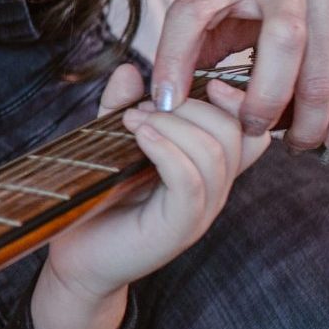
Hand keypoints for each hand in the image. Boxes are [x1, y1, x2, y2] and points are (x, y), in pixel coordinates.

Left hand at [42, 65, 269, 304]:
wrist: (77, 259)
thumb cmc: (99, 201)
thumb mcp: (111, 142)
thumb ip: (122, 107)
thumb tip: (130, 69)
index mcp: (208, 168)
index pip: (251, 129)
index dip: (236, 99)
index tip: (200, 81)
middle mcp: (213, 189)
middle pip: (235, 132)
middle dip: (191, 105)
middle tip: (144, 107)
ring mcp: (199, 211)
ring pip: (214, 153)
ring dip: (171, 123)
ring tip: (132, 120)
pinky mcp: (178, 229)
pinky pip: (190, 181)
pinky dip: (166, 149)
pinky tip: (139, 136)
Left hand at [149, 0, 328, 152]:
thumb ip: (199, 37)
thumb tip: (171, 96)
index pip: (191, 12)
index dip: (172, 58)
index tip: (166, 103)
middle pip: (280, 50)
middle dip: (263, 106)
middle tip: (251, 130)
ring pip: (322, 75)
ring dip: (307, 124)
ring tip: (293, 143)